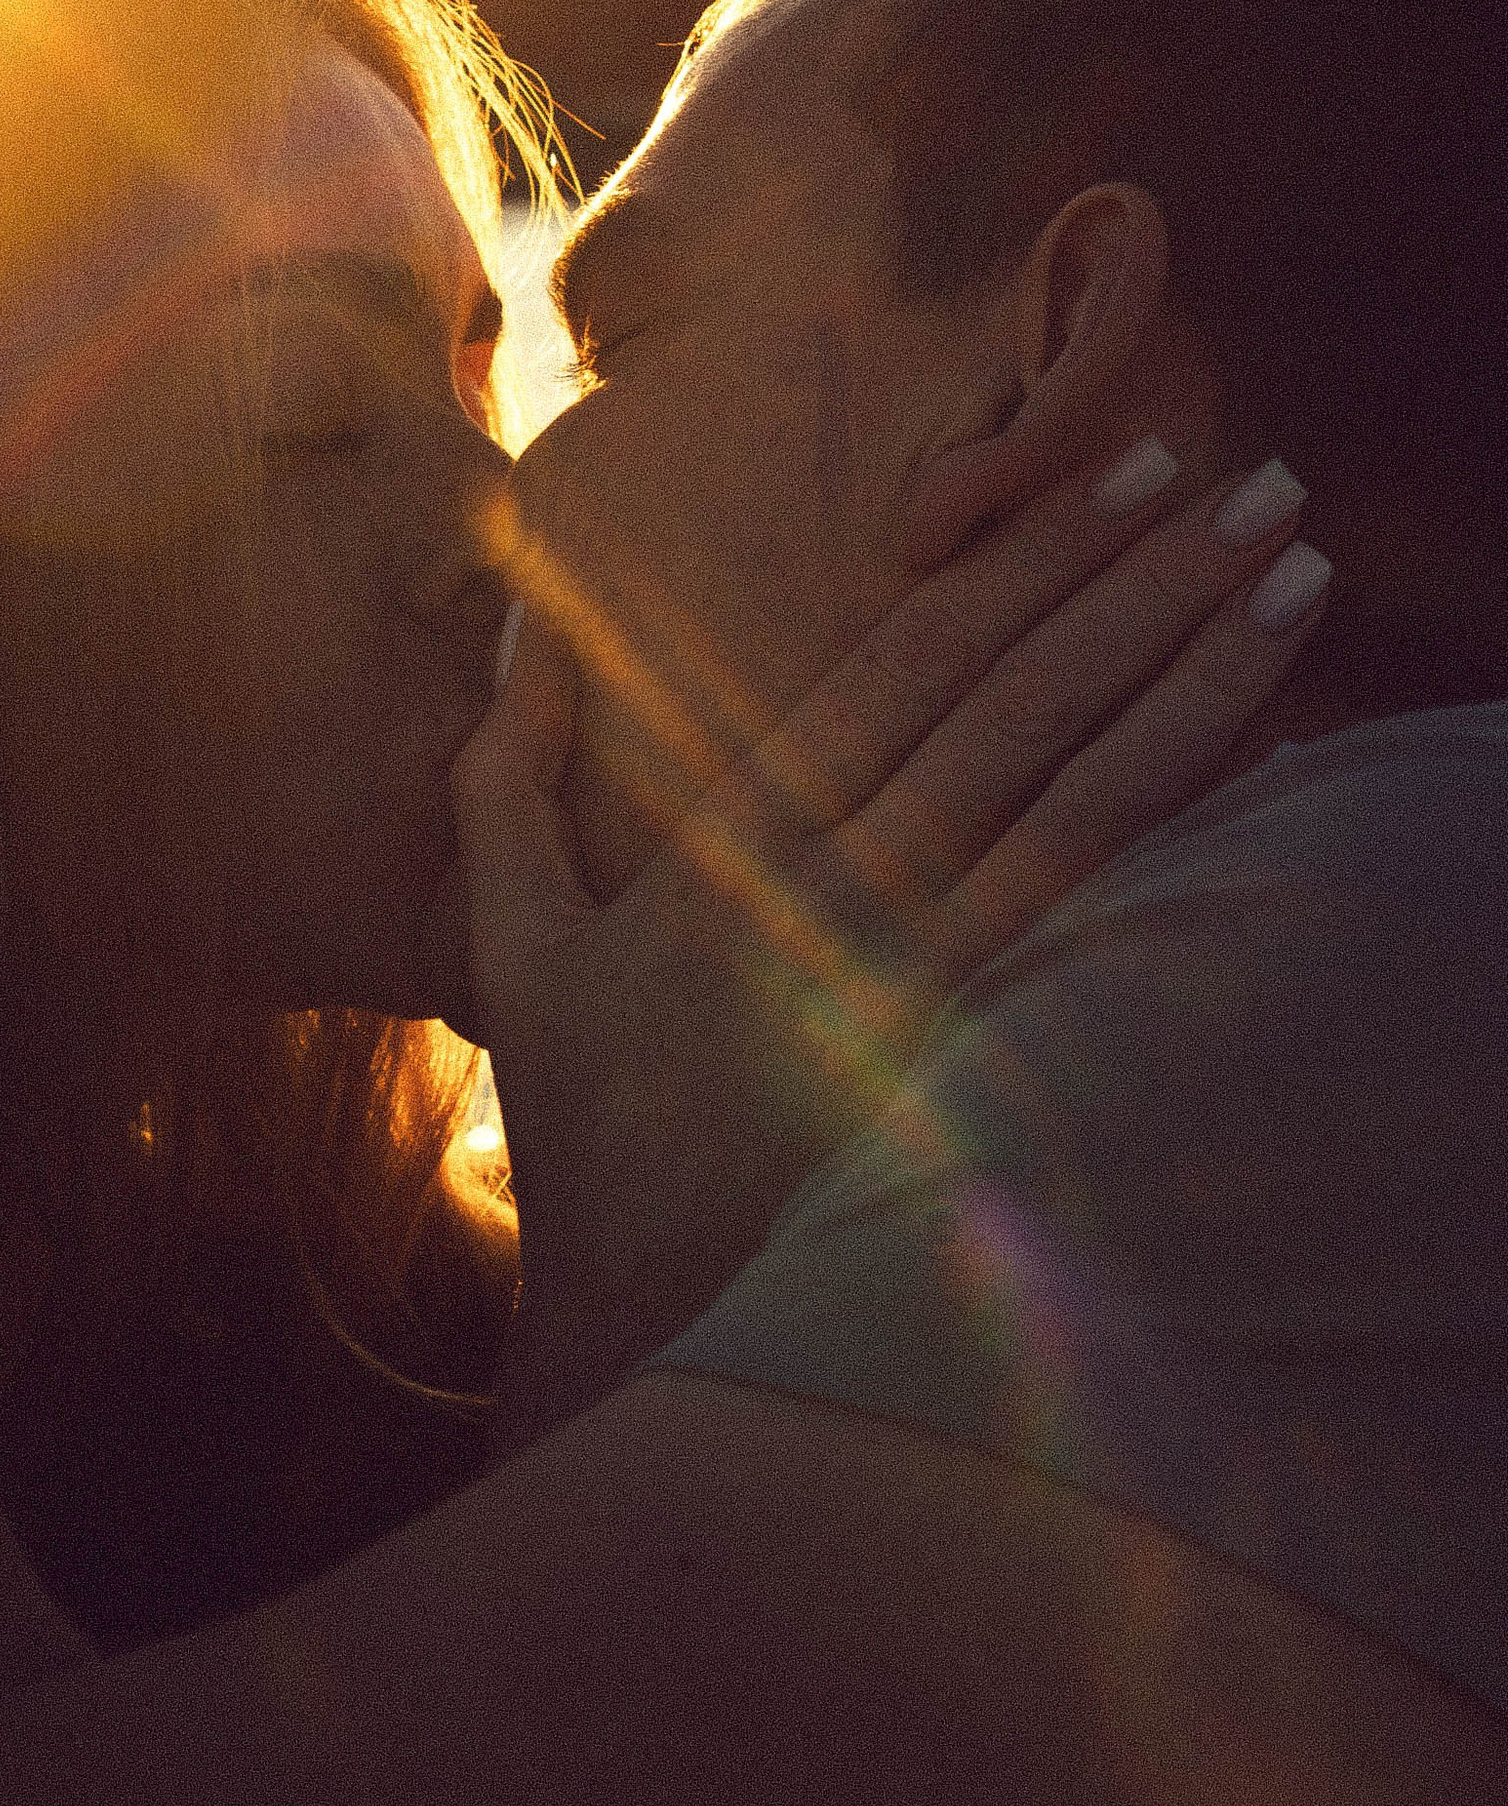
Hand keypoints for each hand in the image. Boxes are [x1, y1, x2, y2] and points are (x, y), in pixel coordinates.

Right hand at [456, 449, 1327, 1435]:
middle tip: (1257, 481)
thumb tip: (519, 630)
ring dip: (1201, 679)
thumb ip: (505, 781)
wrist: (647, 1333)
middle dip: (1141, 579)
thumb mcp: (514, 945)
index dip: (1021, 559)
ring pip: (1085, 799)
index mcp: (738, 848)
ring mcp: (924, 987)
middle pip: (1018, 703)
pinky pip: (1107, 926)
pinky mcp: (980, 1070)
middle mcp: (843, 897)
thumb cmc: (586, 1131)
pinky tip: (1277, 758)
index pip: (908, 666)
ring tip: (1301, 579)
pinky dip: (1193, 833)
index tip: (1116, 472)